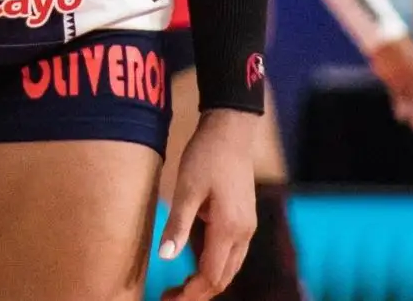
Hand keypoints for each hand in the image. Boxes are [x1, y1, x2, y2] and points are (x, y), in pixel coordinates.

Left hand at [158, 109, 258, 299]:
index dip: (190, 295)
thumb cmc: (206, 155)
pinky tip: (193, 261)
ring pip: (229, 268)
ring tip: (177, 286)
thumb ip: (178, 225)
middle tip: (168, 297)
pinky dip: (213, 264)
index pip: (211, 277)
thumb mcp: (186, 189)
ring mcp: (247, 226)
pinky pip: (231, 253)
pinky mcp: (245, 219)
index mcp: (229, 228)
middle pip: (223, 278)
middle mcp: (243, 233)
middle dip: (197, 294)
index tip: (167, 300)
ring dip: (205, 281)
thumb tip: (165, 258)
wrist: (231, 130)